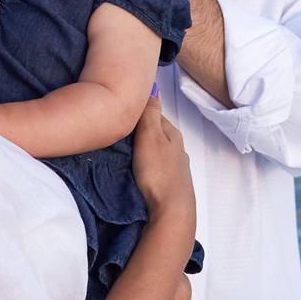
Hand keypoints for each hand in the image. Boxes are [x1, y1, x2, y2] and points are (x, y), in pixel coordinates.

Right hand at [129, 96, 194, 231]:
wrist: (172, 211)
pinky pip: (160, 167)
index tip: (124, 111)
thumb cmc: (159, 173)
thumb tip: (153, 88)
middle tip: (122, 131)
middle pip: (158, 132)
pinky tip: (142, 170)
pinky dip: (150, 164)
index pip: (156, 113)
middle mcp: (178, 148)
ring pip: (159, 150)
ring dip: (146, 149)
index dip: (140, 111)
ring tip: (128, 152)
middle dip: (142, 130)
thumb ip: (150, 113)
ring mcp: (178, 167)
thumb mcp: (150, 136)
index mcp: (173, 134)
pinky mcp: (174, 184)